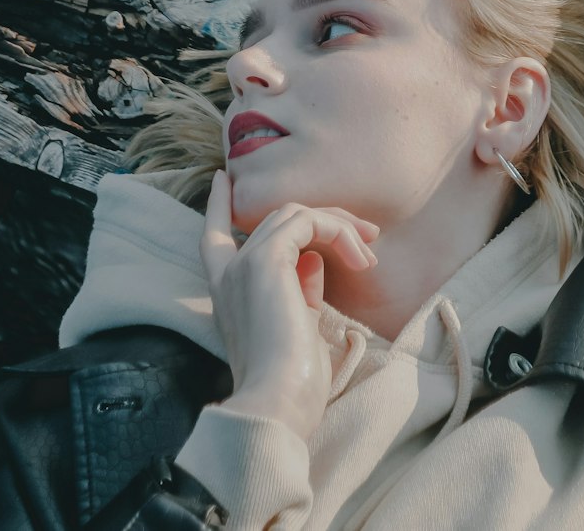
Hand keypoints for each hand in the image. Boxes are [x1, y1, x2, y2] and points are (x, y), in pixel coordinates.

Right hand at [200, 170, 378, 441]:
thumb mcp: (298, 327)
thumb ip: (301, 289)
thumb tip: (313, 261)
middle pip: (277, 219)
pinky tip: (359, 257)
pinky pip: (307, 221)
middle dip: (325, 220)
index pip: (214, 236)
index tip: (224, 180)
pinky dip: (337, 230)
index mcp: (228, 292)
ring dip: (338, 226)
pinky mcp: (266, 259)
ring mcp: (244, 263)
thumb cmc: (292, 382)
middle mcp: (228, 273)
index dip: (219, 206)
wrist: (276, 404)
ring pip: (294, 214)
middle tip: (367, 238)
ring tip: (368, 254)